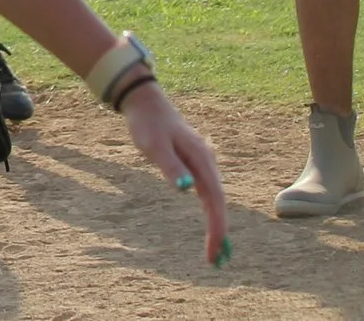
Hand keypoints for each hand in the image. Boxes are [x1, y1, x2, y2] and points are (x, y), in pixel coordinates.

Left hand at [118, 80, 230, 267]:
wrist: (144, 101)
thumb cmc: (147, 123)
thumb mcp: (154, 145)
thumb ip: (171, 166)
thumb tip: (186, 189)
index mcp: (202, 161)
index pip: (215, 201)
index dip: (217, 227)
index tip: (215, 250)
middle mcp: (207, 163)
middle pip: (218, 203)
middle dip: (219, 232)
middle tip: (217, 261)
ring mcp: (202, 163)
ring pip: (215, 199)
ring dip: (217, 224)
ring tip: (217, 251)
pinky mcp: (194, 163)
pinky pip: (207, 192)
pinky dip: (210, 211)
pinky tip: (210, 223)